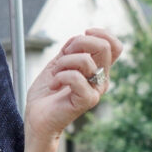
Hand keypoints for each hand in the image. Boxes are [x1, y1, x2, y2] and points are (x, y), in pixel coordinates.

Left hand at [22, 28, 122, 150]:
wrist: (37, 118)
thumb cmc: (46, 94)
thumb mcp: (57, 63)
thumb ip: (70, 50)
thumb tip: (79, 36)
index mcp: (98, 69)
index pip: (115, 46)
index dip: (101, 34)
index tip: (83, 34)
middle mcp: (101, 79)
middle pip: (105, 47)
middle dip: (78, 43)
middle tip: (63, 56)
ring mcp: (96, 90)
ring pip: (86, 60)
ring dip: (63, 63)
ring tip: (55, 75)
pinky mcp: (88, 101)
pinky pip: (76, 77)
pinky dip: (59, 77)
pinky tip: (53, 86)